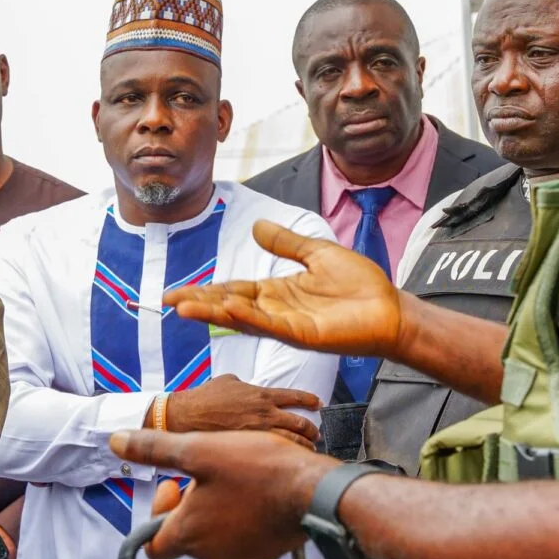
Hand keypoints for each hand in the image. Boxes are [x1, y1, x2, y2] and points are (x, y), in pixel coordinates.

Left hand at [111, 428, 335, 558]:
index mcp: (188, 533)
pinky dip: (240, 518)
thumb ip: (155, 449)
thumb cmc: (259, 470)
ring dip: (215, 510)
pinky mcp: (264, 552)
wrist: (314, 490)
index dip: (157, 513)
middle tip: (208, 475)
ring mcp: (239, 556)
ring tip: (234, 479)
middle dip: (189, 505)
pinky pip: (241, 538)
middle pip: (184, 536)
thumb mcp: (199, 449)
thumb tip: (117, 441)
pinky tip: (255, 491)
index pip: (151, 545)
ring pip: (213, 536)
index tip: (175, 485)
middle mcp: (210, 553)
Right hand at [164, 220, 402, 359]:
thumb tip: (256, 225)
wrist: (390, 309)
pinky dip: (245, 316)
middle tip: (168, 300)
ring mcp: (287, 323)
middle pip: (229, 305)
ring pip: (241, 317)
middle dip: (199, 302)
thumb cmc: (361, 285)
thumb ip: (286, 243)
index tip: (177, 292)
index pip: (234, 290)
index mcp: (278, 292)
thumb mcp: (317, 254)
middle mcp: (277, 309)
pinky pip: (268, 324)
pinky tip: (224, 309)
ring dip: (213, 312)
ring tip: (183, 307)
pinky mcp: (302, 334)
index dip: (206, 290)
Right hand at [165, 374, 321, 448]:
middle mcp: (265, 414)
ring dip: (304, 446)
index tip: (318, 403)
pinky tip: (289, 461)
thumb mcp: (228, 381)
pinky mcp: (249, 449)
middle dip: (312, 430)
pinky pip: (274, 454)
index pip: (295, 397)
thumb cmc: (204, 397)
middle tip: (316, 433)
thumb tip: (250, 388)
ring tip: (310, 450)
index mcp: (261, 395)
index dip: (310, 400)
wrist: (186, 416)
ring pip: (291, 442)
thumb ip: (246, 385)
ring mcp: (258, 434)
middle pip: (300, 424)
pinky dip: (285, 457)